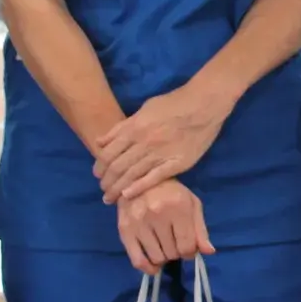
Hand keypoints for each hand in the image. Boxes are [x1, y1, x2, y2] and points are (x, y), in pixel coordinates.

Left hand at [95, 81, 236, 204]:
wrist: (203, 104)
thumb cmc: (174, 103)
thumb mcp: (144, 109)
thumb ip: (122, 127)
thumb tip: (101, 141)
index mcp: (134, 128)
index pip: (108, 153)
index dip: (99, 166)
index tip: (97, 175)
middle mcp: (143, 143)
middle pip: (117, 167)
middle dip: (106, 182)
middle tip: (103, 191)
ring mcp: (159, 154)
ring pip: (132, 175)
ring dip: (118, 189)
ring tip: (111, 198)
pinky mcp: (176, 163)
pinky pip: (153, 179)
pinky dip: (138, 188)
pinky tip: (128, 196)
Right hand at [115, 180, 212, 274]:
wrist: (139, 179)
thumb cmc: (171, 191)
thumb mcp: (191, 204)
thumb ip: (200, 229)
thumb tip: (209, 252)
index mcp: (178, 207)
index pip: (187, 246)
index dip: (190, 252)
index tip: (188, 248)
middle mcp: (157, 215)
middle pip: (172, 253)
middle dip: (177, 252)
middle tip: (174, 243)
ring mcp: (139, 223)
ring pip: (157, 258)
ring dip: (163, 257)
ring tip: (163, 247)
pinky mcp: (124, 230)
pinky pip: (137, 260)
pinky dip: (147, 268)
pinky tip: (153, 266)